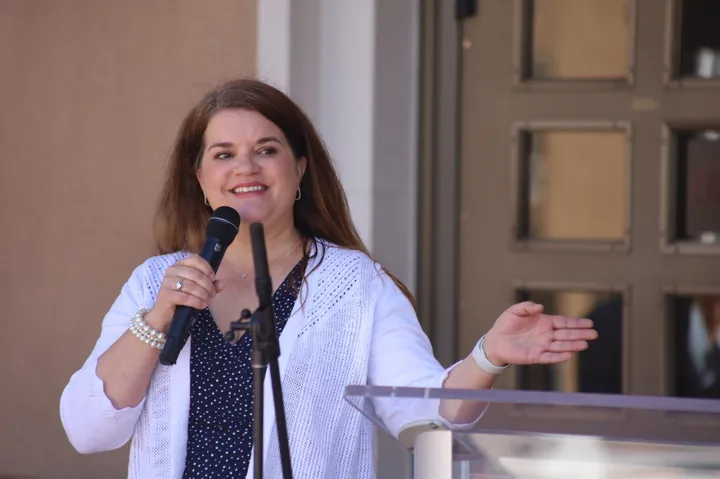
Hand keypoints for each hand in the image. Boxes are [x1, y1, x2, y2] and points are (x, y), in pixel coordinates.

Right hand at [145, 255, 223, 331]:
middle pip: (195, 274)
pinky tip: (201, 305)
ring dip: (203, 294)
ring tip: (208, 301)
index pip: (195, 259)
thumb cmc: (181, 300)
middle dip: (208, 285)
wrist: (164, 316)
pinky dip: (196, 302)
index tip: (213, 279)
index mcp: (179, 265)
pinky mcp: (165, 295)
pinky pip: (185, 297)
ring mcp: (167, 282)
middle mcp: (171, 271)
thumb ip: (210, 285)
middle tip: (212, 294)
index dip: (206, 268)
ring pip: (191, 286)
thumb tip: (221, 284)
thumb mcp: (197, 290)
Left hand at [483, 301, 597, 365]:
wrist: (495, 341)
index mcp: (544, 322)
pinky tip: (569, 355)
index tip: (590, 323)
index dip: (576, 323)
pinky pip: (550, 356)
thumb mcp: (515, 311)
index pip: (564, 322)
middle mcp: (546, 335)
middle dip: (580, 334)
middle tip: (594, 334)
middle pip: (566, 334)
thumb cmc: (506, 324)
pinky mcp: (536, 356)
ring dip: (573, 345)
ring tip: (585, 344)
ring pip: (561, 346)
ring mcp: (542, 346)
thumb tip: (541, 307)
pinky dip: (559, 356)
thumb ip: (528, 307)